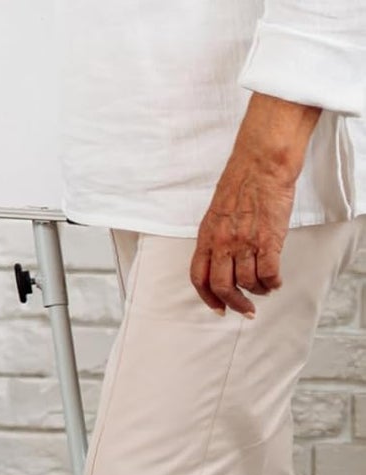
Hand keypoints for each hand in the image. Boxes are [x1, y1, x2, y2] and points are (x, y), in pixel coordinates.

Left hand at [190, 94, 319, 315]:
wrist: (259, 166)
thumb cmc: (240, 185)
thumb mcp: (217, 212)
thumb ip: (216, 236)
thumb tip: (220, 261)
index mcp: (207, 234)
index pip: (198, 275)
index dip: (207, 296)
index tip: (218, 308)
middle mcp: (223, 241)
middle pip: (222, 286)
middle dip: (234, 303)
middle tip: (246, 309)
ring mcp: (245, 242)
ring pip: (249, 283)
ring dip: (259, 290)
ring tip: (264, 285)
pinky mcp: (268, 241)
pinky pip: (270, 275)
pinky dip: (273, 283)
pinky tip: (276, 279)